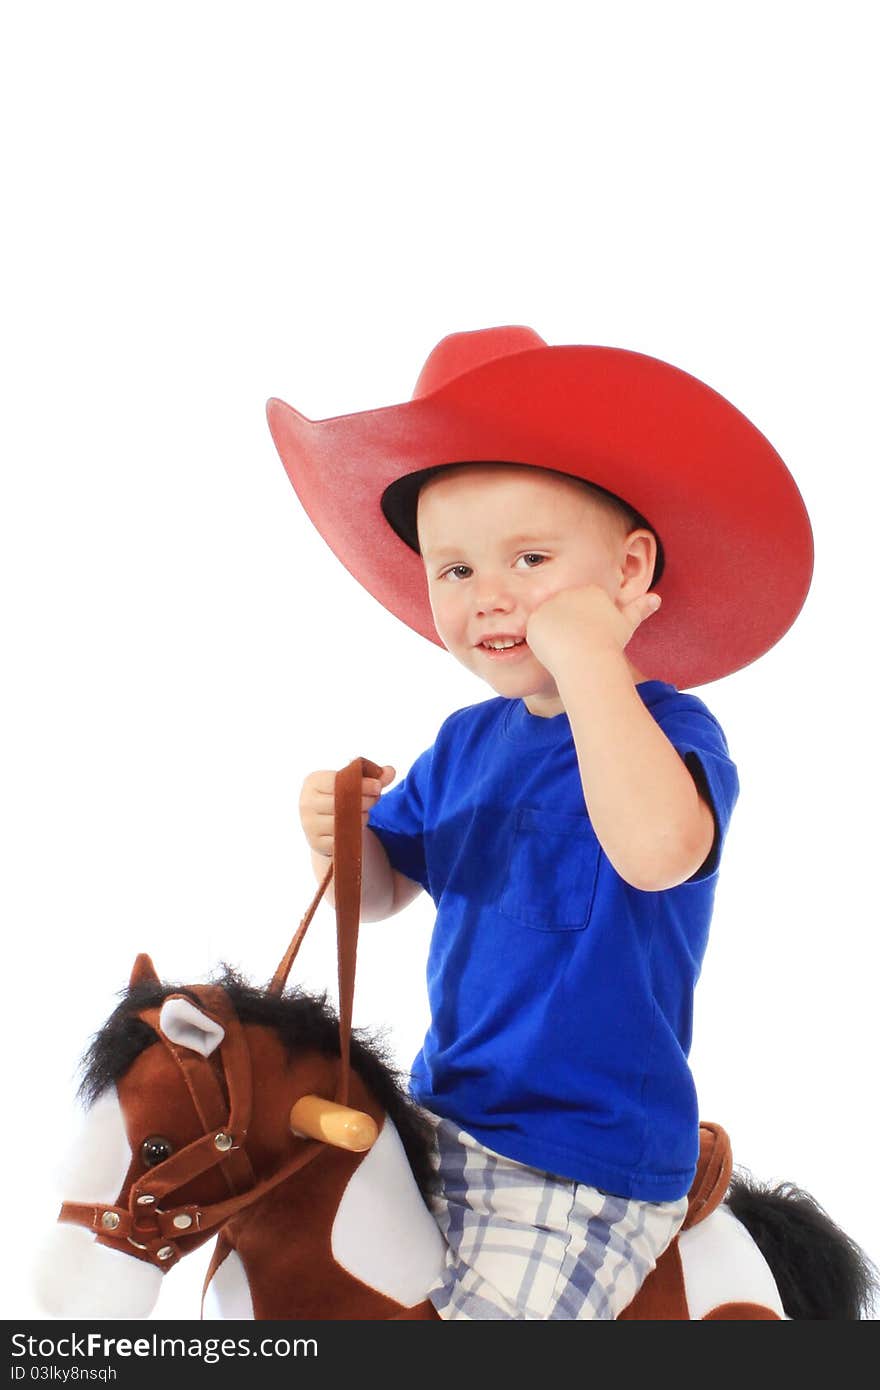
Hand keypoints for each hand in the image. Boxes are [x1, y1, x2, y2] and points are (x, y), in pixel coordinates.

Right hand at [299, 764, 395, 858]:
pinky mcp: (316, 843)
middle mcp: (306, 802)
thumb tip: (391, 771)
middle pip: (342, 801)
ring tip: (365, 812)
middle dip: (366, 800)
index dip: (361, 783)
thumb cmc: (340, 798)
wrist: (323, 825)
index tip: (378, 786)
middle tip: (376, 798)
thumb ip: (373, 776)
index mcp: (312, 782)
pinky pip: (343, 838)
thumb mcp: (354, 783)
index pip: (337, 781)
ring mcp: (309, 824)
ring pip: (344, 821)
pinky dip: (354, 832)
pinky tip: (356, 826)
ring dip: (362, 816)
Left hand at [524, 584, 661, 675]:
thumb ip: (639, 609)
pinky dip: (543, 641)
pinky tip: (555, 648)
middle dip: (570, 629)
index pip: (582, 607)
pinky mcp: (535, 617)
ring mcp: (550, 603)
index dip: (586, 627)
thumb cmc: (610, 644)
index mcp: (591, 590)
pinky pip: (536, 630)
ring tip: (569, 647)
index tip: (591, 638)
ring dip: (556, 635)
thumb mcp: (627, 624)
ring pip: (550, 621)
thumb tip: (657, 599)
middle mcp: (569, 590)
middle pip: (565, 612)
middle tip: (579, 644)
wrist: (588, 657)